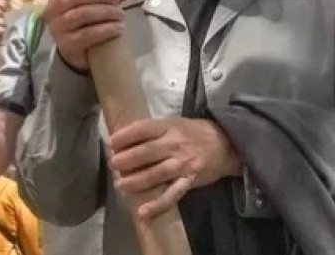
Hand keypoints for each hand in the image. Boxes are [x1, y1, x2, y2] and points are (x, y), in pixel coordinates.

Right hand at [43, 0, 127, 71]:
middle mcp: (52, 10)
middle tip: (117, 0)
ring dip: (105, 12)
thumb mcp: (95, 2)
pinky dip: (106, 29)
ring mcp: (58, 28)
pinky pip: (87, 34)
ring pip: (81, 14)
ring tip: (120, 14)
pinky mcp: (67, 45)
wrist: (79, 51)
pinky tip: (119, 28)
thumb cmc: (87, 20)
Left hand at [107, 117, 240, 219]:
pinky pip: (172, 195)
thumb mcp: (171, 123)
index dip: (125, 136)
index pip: (143, 129)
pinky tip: (143, 211)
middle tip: (113, 164)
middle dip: (126, 159)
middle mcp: (175, 145)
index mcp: (168, 127)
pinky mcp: (189, 180)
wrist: (223, 144)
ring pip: (156, 174)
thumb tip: (121, 140)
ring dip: (136, 181)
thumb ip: (151, 130)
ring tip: (120, 185)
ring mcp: (183, 164)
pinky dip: (158, 204)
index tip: (111, 143)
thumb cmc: (190, 133)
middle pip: (147, 152)